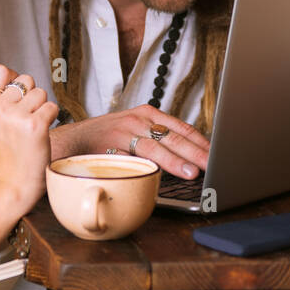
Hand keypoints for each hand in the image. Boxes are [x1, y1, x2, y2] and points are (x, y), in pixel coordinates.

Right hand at [0, 65, 55, 210]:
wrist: (13, 183)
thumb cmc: (5, 155)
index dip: (13, 76)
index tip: (18, 90)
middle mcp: (0, 109)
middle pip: (26, 79)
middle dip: (31, 95)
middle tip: (28, 116)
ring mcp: (17, 116)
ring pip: (41, 93)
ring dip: (42, 108)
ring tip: (33, 127)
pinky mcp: (35, 125)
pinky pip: (52, 107)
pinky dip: (51, 118)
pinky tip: (42, 132)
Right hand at [53, 105, 208, 178]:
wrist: (72, 139)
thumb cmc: (107, 138)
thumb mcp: (134, 130)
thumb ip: (156, 139)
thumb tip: (187, 156)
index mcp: (147, 113)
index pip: (180, 127)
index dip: (200, 141)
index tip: (217, 152)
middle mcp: (138, 119)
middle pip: (173, 137)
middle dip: (196, 152)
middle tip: (214, 163)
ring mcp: (124, 132)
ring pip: (156, 147)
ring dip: (176, 161)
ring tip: (193, 171)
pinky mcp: (110, 147)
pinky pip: (133, 159)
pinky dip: (148, 168)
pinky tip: (161, 175)